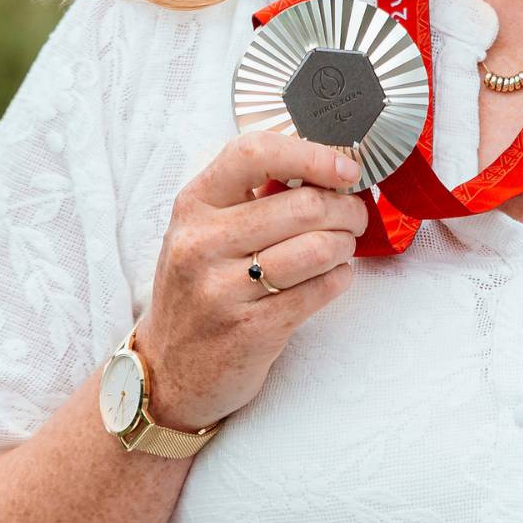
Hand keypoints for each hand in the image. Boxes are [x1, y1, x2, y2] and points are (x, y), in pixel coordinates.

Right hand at [134, 131, 368, 429]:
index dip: (311, 155)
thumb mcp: (204, 233)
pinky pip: (320, 290)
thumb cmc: (198, 291)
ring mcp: (223, 289)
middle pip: (303, 205)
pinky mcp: (251, 330)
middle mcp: (202, 243)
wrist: (168, 368)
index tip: (345, 168)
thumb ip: (250, 199)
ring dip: (345, 245)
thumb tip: (326, 170)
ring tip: (342, 248)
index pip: (254, 154)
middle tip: (354, 217)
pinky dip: (339, 278)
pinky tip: (333, 277)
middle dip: (346, 209)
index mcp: (193, 206)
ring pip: (317, 247)